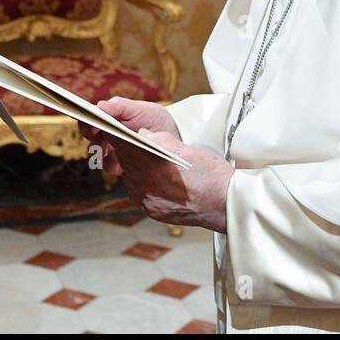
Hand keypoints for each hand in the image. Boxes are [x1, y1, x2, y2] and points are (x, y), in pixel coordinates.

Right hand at [80, 96, 179, 175]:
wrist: (174, 139)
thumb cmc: (155, 119)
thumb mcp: (142, 109)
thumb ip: (121, 106)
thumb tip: (100, 105)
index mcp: (109, 117)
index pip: (90, 117)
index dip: (87, 121)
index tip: (93, 125)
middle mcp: (107, 132)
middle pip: (89, 136)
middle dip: (93, 138)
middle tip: (101, 142)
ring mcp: (112, 148)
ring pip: (97, 153)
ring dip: (101, 153)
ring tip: (111, 153)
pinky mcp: (120, 163)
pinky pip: (109, 167)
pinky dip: (112, 166)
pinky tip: (120, 165)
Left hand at [108, 132, 232, 232]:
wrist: (225, 205)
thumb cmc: (210, 175)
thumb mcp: (184, 148)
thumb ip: (158, 139)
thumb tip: (142, 134)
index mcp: (151, 166)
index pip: (123, 146)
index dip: (118, 135)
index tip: (114, 129)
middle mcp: (144, 186)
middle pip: (126, 162)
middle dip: (128, 151)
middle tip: (133, 142)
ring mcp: (147, 201)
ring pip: (131, 177)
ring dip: (135, 167)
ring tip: (149, 160)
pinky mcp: (152, 211)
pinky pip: (139, 192)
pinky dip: (143, 182)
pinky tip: (156, 177)